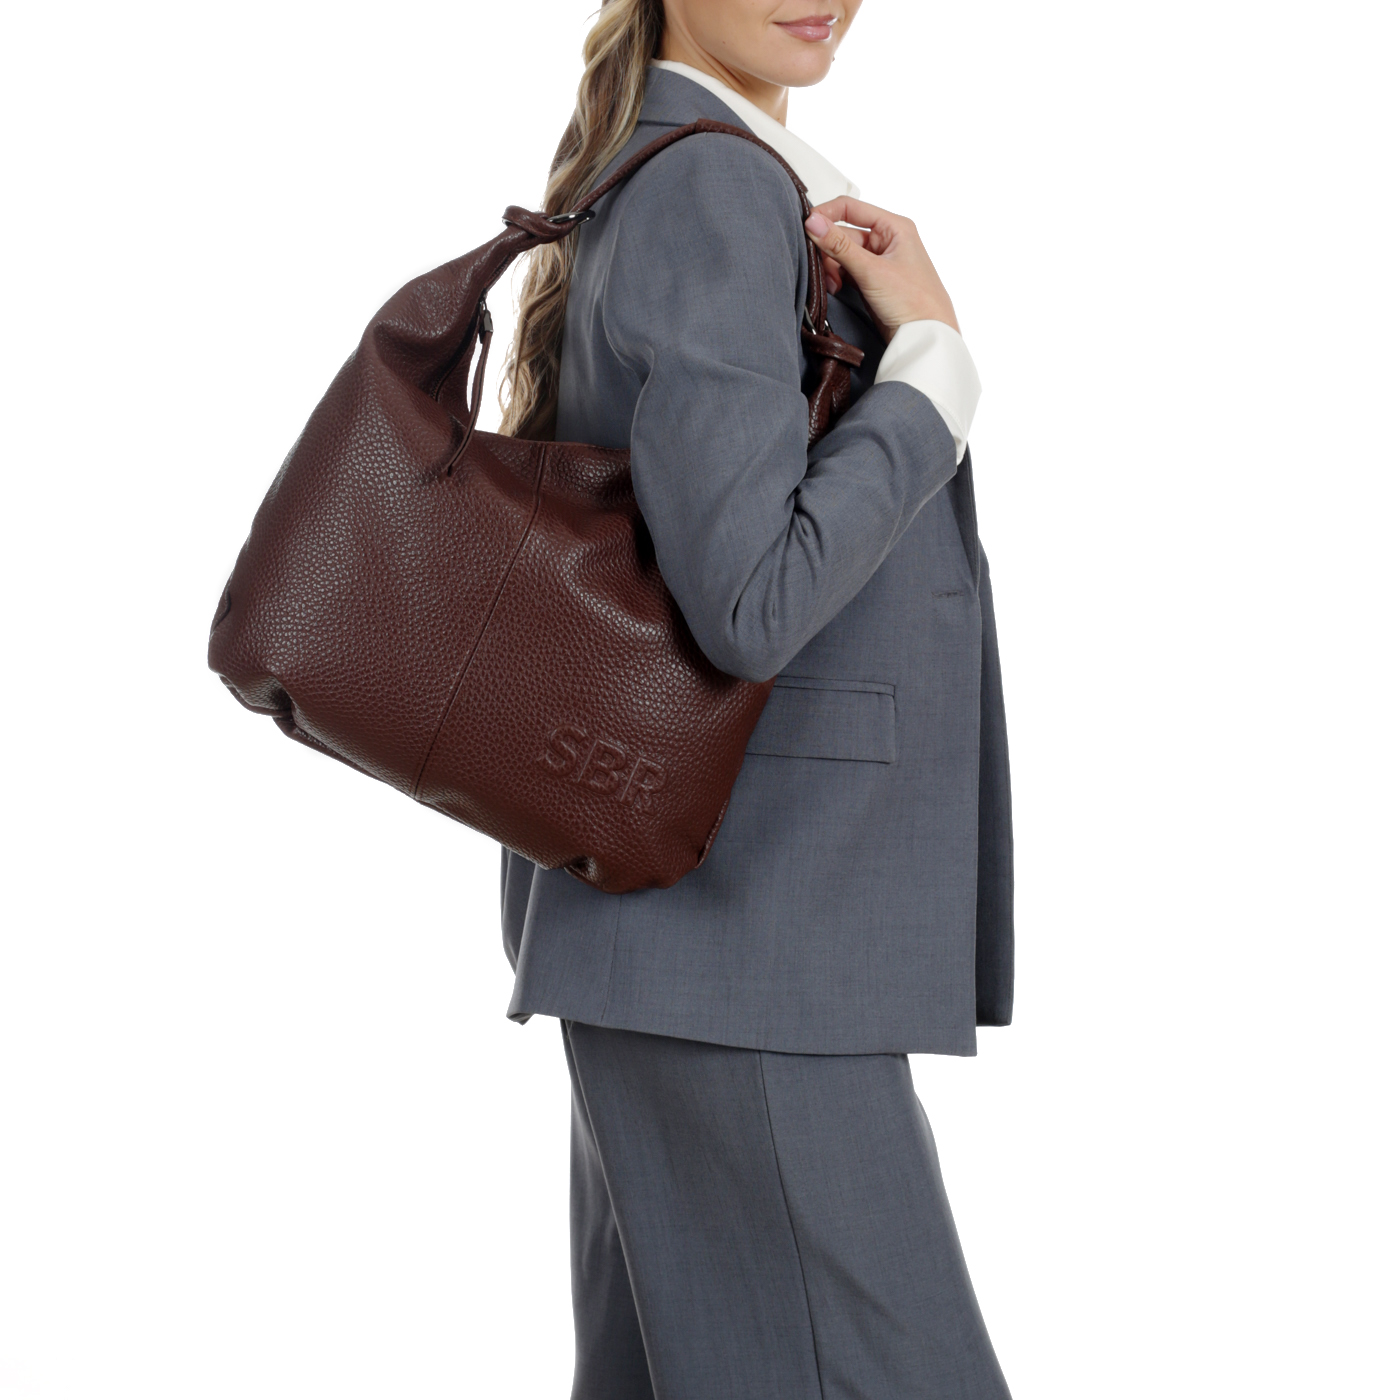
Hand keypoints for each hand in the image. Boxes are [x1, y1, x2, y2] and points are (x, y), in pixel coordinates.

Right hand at [804, 197, 958, 340]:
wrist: (926, 337)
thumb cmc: (915, 302)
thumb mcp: (872, 271)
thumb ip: (840, 246)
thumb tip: (814, 222)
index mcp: (893, 227)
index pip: (851, 208)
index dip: (827, 214)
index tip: (807, 227)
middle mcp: (886, 240)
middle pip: (844, 234)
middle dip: (829, 251)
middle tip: (820, 266)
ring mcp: (879, 261)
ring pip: (843, 255)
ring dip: (832, 268)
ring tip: (834, 284)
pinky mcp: (872, 280)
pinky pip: (847, 271)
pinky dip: (838, 279)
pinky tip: (837, 288)